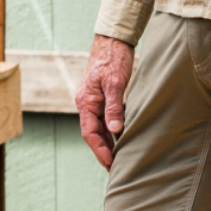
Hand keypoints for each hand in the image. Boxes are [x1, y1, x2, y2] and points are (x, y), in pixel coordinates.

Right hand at [77, 35, 133, 167]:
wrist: (113, 40)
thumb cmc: (113, 59)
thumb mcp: (114, 82)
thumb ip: (114, 107)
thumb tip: (115, 130)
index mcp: (86, 102)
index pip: (90, 133)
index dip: (100, 150)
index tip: (110, 163)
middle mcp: (88, 104)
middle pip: (94, 134)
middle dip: (104, 152)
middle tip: (116, 169)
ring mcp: (96, 101)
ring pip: (101, 128)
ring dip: (109, 143)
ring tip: (121, 160)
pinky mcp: (105, 98)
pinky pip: (107, 119)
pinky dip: (114, 131)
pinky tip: (124, 139)